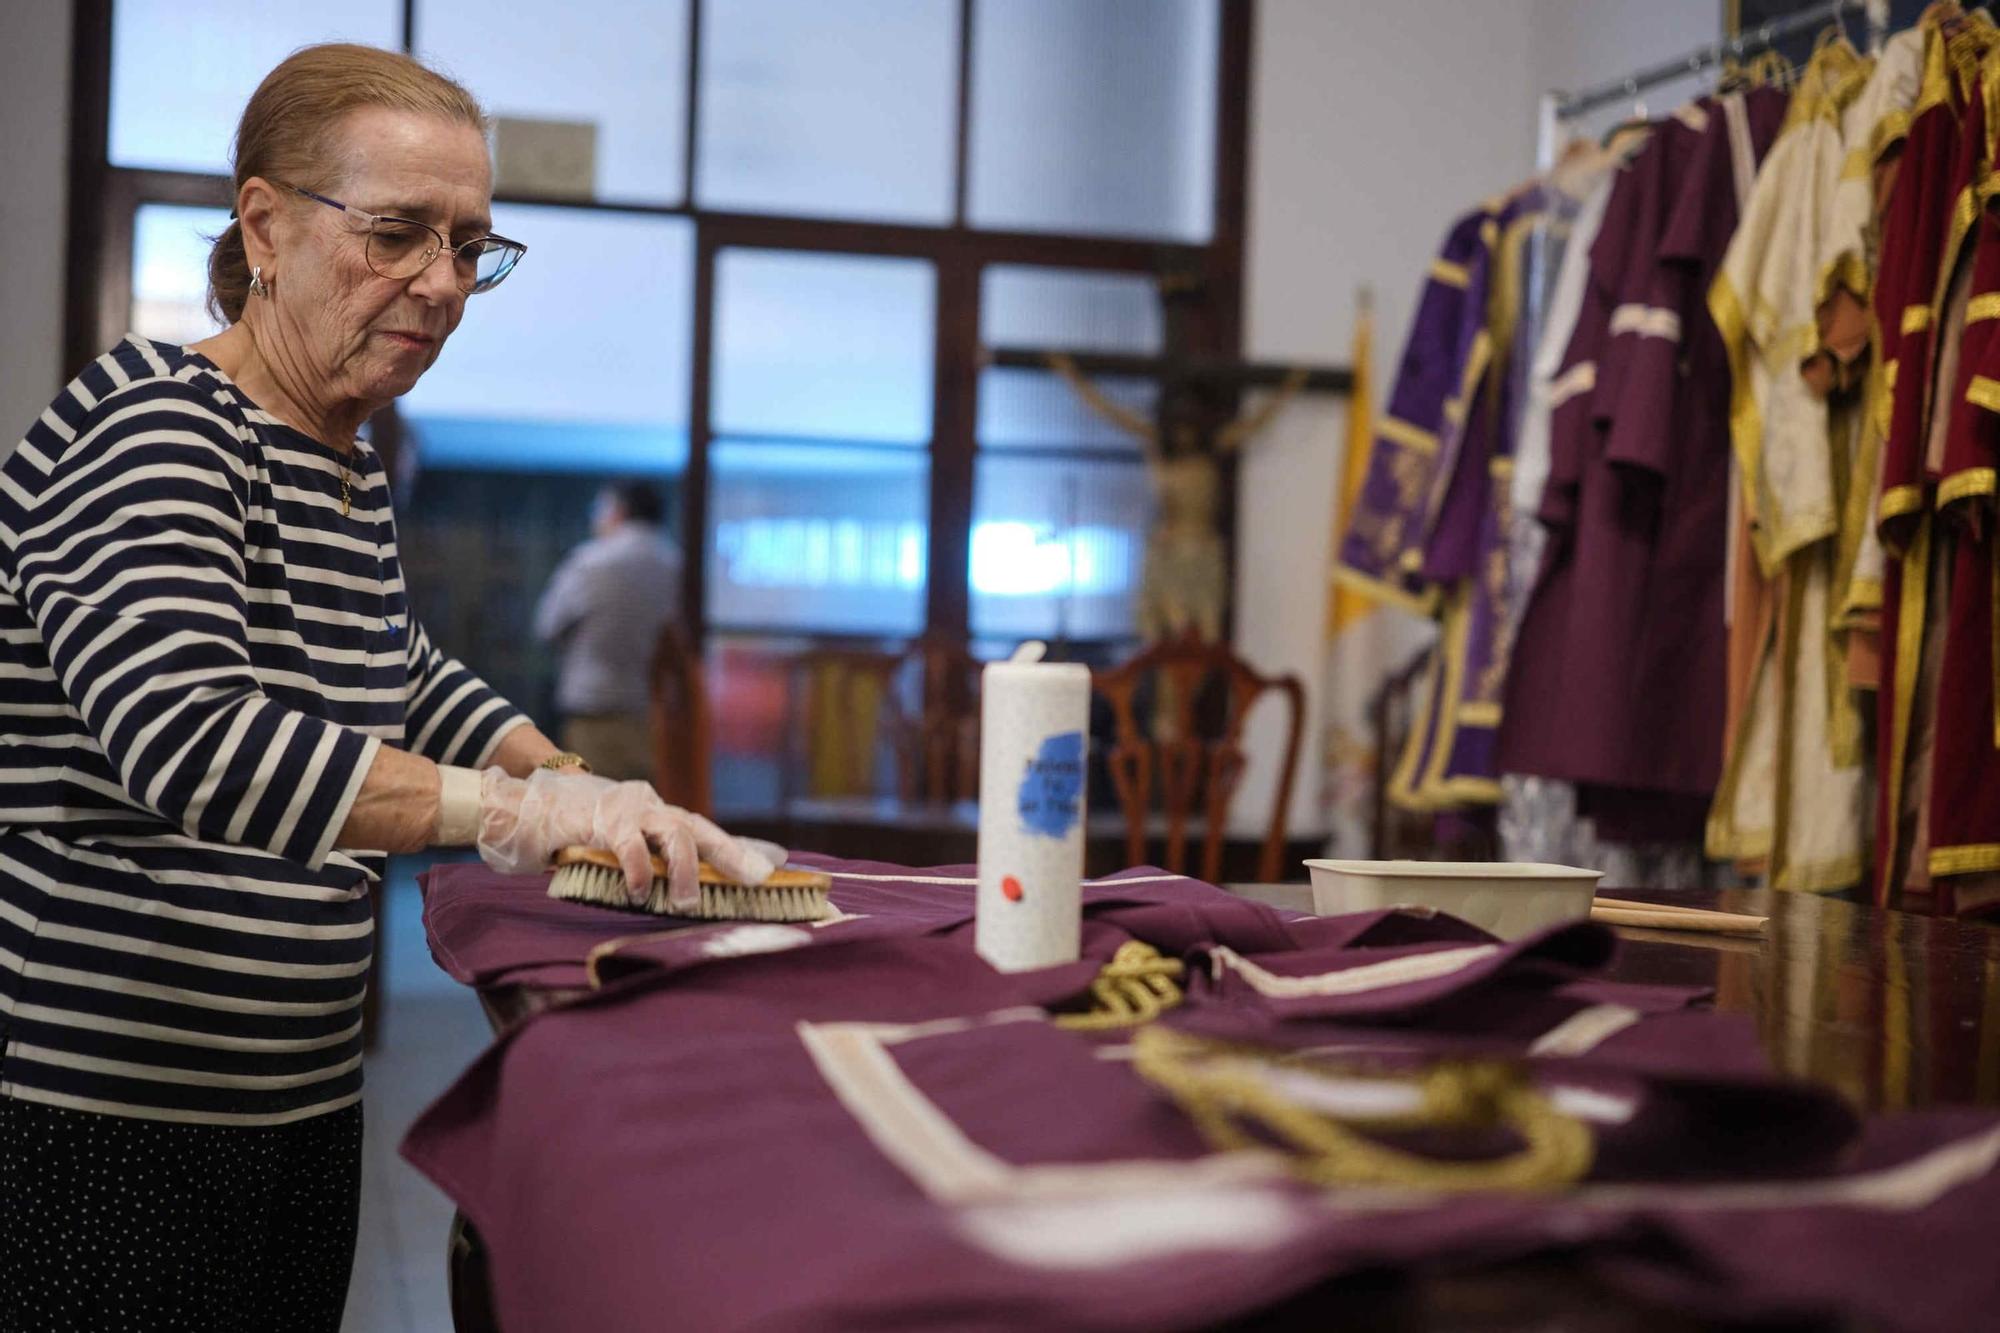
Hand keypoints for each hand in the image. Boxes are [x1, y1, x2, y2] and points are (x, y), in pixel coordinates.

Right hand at [475, 769, 776, 910]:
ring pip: (675, 832)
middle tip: (757, 882)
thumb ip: (647, 867)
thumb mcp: (615, 851)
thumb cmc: (569, 833)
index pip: (705, 832)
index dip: (739, 850)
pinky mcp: (600, 818)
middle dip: (733, 855)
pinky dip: (639, 870)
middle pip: (701, 828)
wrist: (520, 805)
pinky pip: (630, 844)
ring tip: (686, 902)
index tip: (773, 870)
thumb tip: (682, 898)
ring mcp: (627, 808)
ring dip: (686, 870)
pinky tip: (638, 892)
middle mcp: (649, 806)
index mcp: (655, 815)